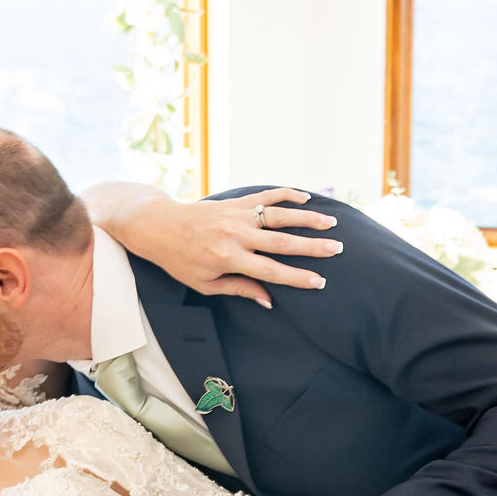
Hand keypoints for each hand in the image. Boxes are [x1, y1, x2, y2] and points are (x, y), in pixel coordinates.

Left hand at [111, 187, 343, 307]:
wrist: (159, 226)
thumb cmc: (181, 261)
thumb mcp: (205, 283)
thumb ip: (239, 289)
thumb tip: (270, 300)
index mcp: (228, 259)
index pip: (270, 271)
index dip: (296, 277)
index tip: (319, 282)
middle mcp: (235, 235)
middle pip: (281, 242)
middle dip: (311, 247)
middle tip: (337, 249)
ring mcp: (236, 215)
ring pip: (278, 215)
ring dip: (306, 219)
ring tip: (331, 224)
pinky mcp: (235, 202)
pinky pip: (265, 196)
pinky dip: (286, 195)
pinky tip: (306, 199)